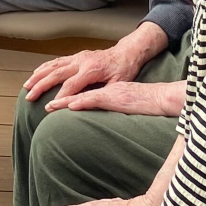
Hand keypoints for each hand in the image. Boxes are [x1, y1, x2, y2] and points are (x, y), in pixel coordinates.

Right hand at [23, 24, 165, 101]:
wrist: (126, 53)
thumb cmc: (124, 70)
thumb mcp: (118, 84)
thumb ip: (103, 94)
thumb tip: (89, 105)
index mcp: (91, 69)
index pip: (71, 85)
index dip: (60, 97)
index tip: (49, 108)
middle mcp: (81, 61)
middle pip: (57, 74)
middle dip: (41, 86)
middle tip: (30, 97)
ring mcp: (77, 57)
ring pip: (53, 66)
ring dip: (38, 75)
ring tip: (27, 85)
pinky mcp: (76, 56)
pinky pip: (57, 61)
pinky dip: (45, 67)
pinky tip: (36, 73)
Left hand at [53, 80, 185, 117]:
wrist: (162, 96)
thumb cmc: (146, 103)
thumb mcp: (125, 104)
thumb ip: (112, 109)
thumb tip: (100, 118)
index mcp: (105, 90)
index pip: (81, 90)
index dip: (65, 95)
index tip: (51, 101)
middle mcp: (104, 88)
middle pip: (76, 89)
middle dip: (58, 95)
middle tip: (43, 102)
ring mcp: (109, 92)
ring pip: (82, 94)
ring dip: (64, 101)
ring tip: (49, 107)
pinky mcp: (115, 97)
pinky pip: (95, 99)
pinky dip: (82, 102)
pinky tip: (71, 106)